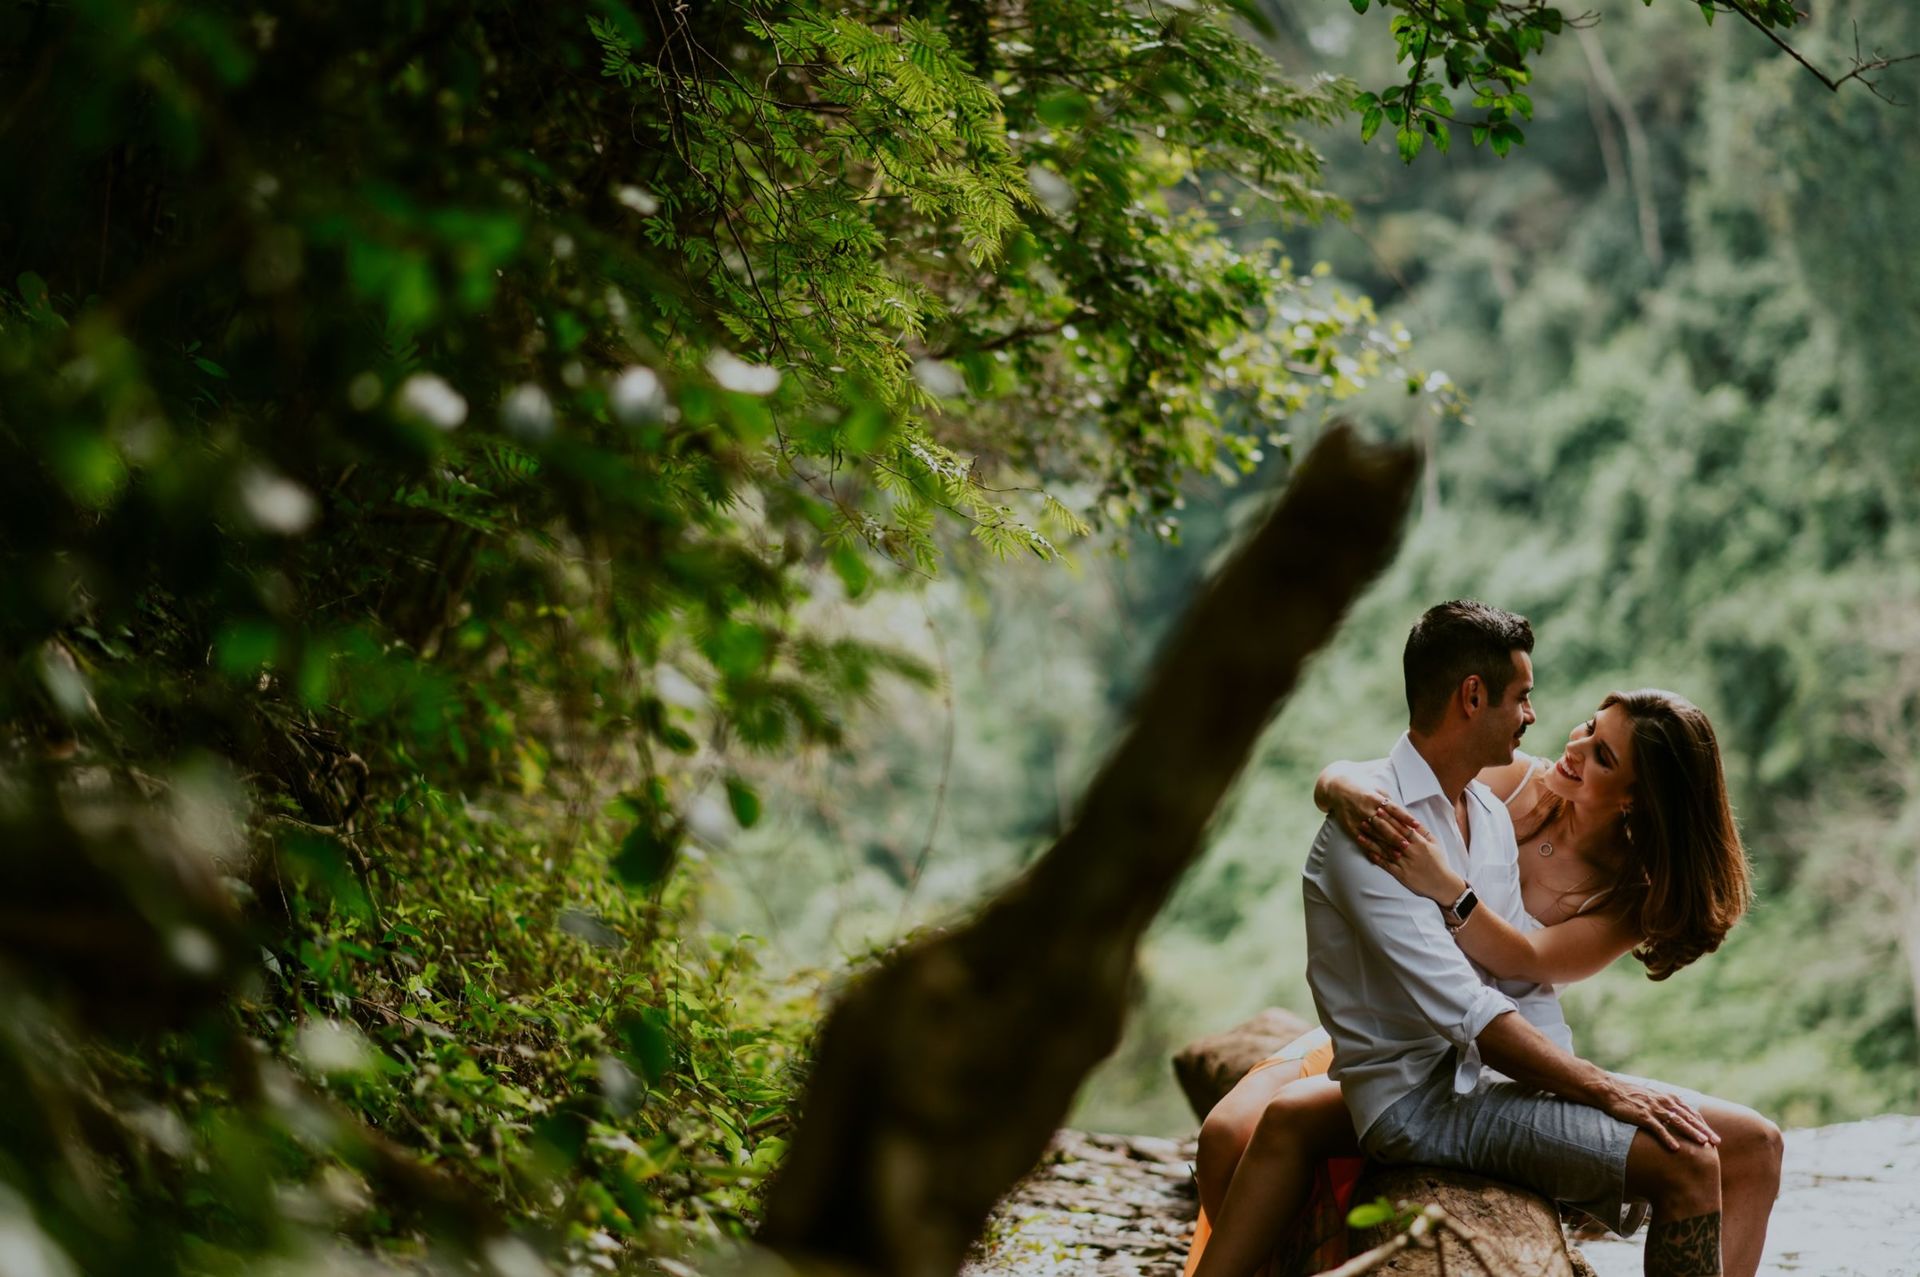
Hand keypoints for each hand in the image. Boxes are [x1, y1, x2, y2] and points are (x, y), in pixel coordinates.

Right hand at [1327, 776, 1411, 848]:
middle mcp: (1368, 809)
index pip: (1394, 809)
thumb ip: (1389, 801)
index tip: (1416, 825)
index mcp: (1375, 798)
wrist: (1338, 790)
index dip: (1406, 817)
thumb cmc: (1362, 790)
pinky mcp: (1350, 827)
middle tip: (1408, 845)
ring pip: (1375, 835)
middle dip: (1397, 835)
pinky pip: (1362, 839)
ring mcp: (1359, 819)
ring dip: (1387, 846)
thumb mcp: (1376, 790)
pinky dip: (1372, 848)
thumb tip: (1404, 812)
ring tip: (1398, 855)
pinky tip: (1380, 856)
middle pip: (1385, 824)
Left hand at [1353, 806, 1459, 903]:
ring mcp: (1405, 864)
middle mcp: (1411, 852)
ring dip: (1372, 841)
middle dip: (1379, 826)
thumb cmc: (1438, 861)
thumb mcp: (1434, 843)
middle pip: (1392, 837)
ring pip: (1386, 850)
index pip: (1403, 827)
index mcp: (1420, 843)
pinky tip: (1367, 851)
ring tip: (1361, 832)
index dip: (1391, 818)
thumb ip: (1422, 831)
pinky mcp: (1401, 875)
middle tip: (1367, 817)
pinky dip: (1376, 859)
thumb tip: (1410, 819)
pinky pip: (1386, 865)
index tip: (1380, 810)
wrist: (1442, 884)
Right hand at [1597, 1079, 1720, 1152]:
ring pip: (1677, 1122)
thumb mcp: (1652, 1098)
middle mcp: (1665, 1102)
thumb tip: (1677, 1118)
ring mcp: (1654, 1109)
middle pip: (1688, 1118)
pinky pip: (1658, 1128)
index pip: (1691, 1113)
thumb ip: (1666, 1106)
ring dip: (1691, 1133)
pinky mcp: (1642, 1115)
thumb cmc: (1631, 1096)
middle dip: (1704, 1130)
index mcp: (1669, 1098)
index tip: (1714, 1136)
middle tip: (1716, 1142)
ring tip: (1702, 1144)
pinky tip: (1675, 1148)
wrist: (1610, 1090)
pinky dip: (1668, 1138)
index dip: (1704, 1125)